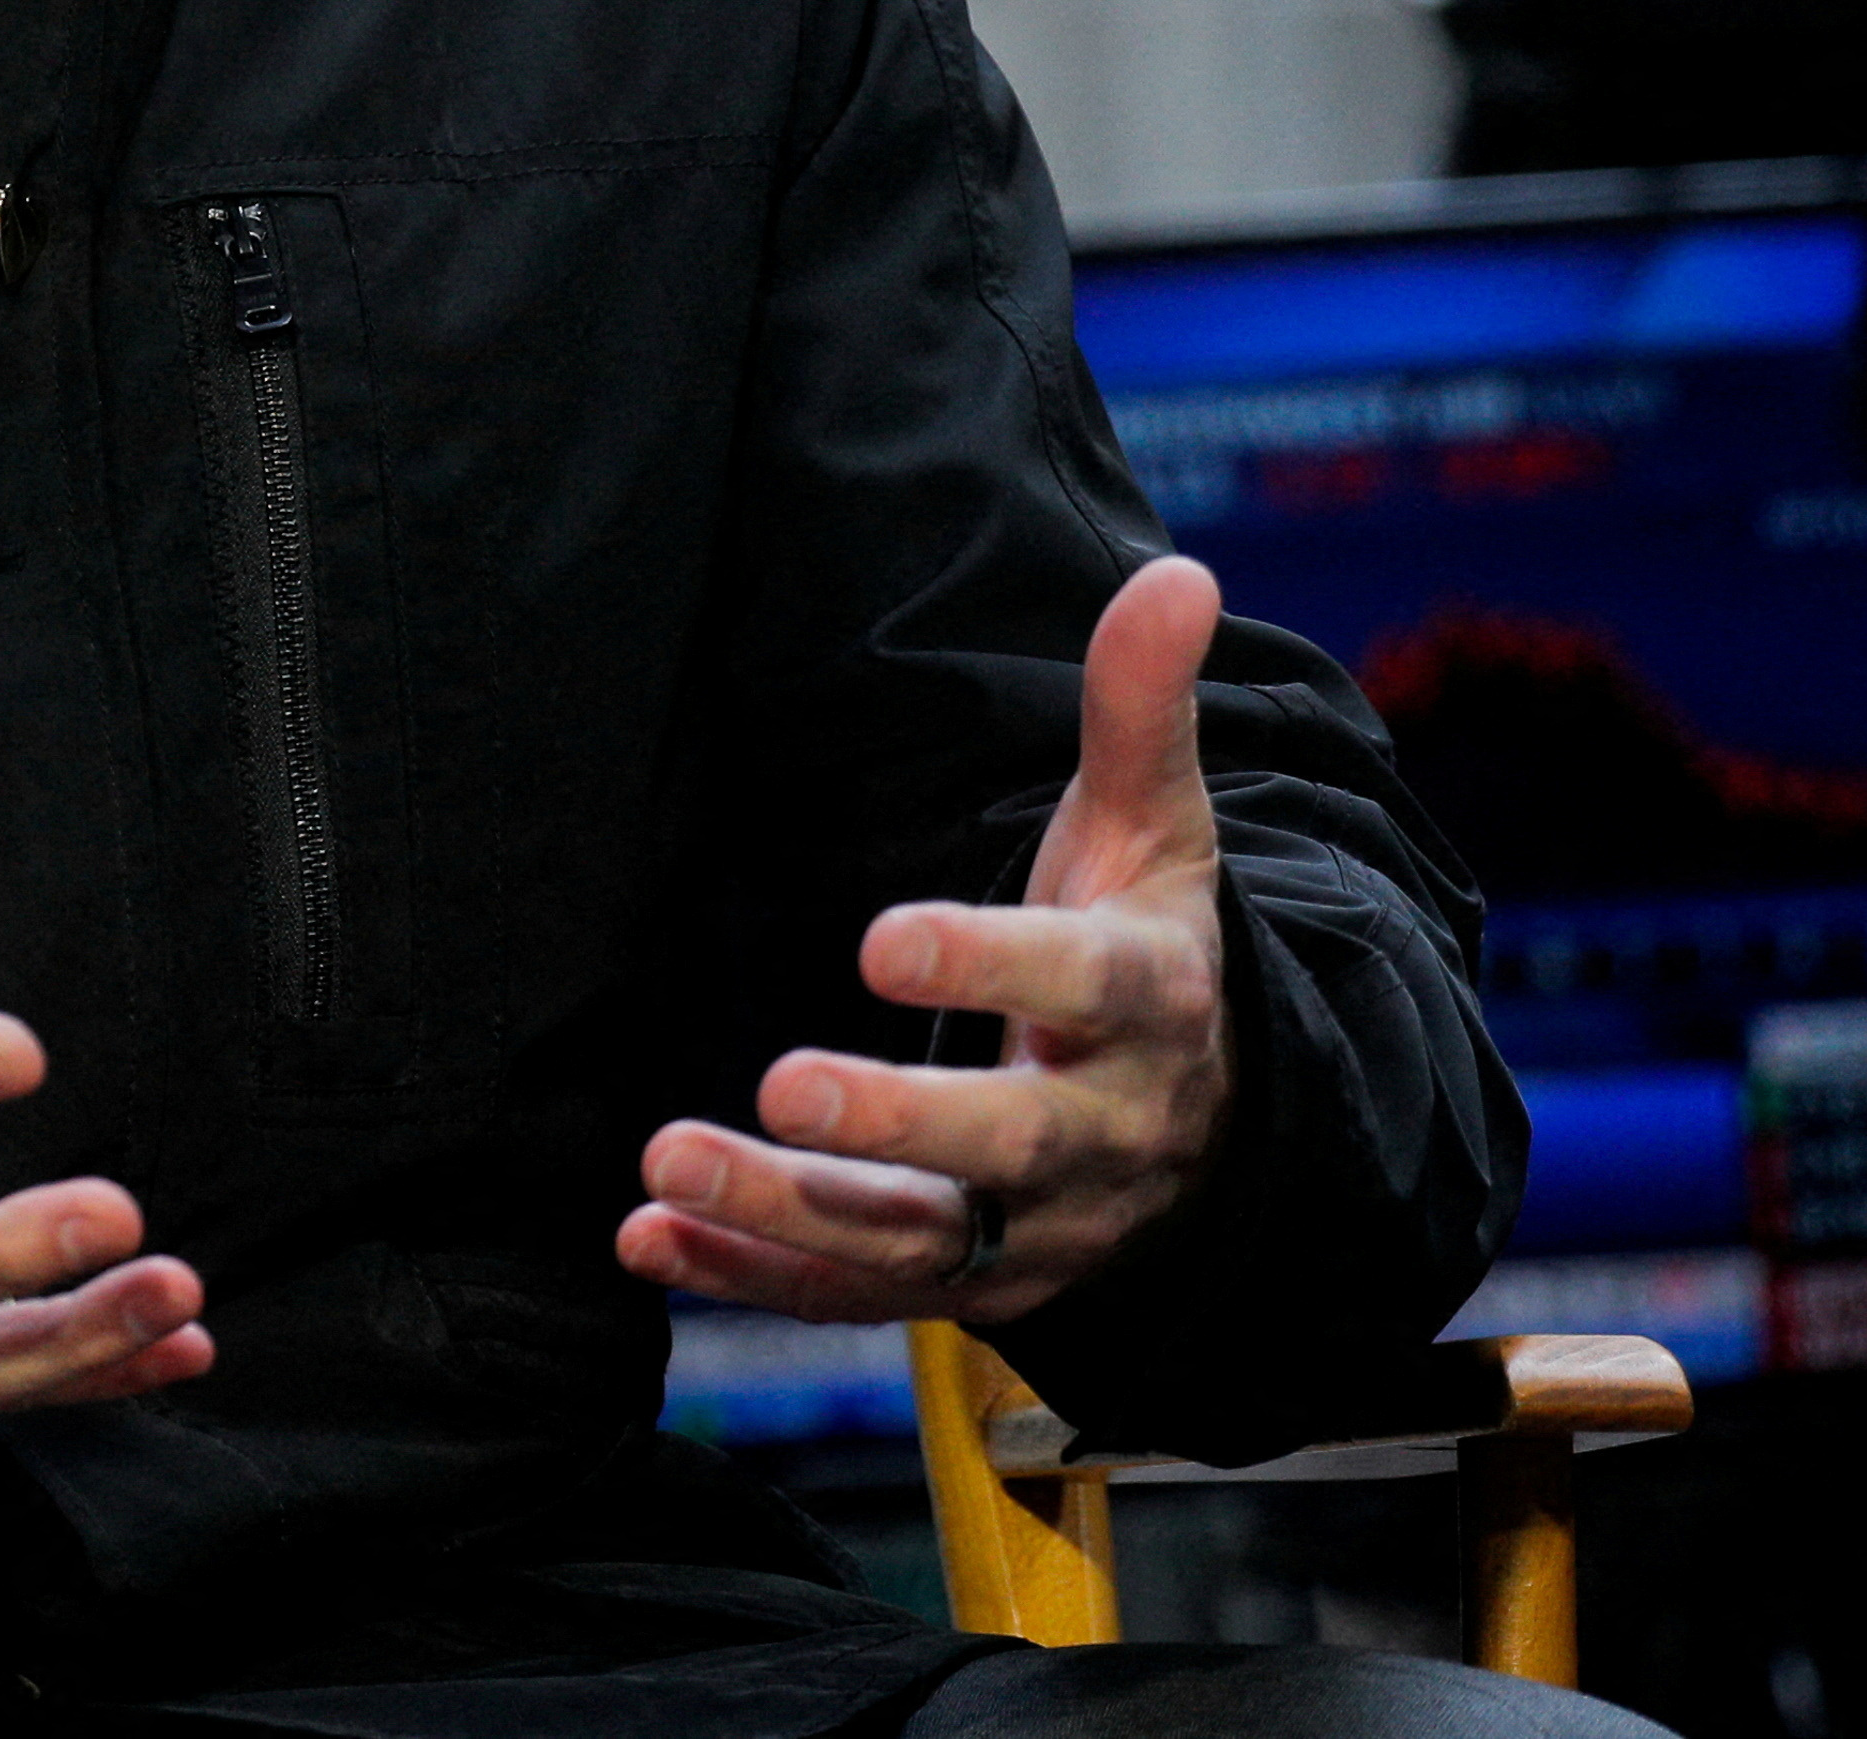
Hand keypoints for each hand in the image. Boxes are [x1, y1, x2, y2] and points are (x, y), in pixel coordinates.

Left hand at [623, 554, 1237, 1326]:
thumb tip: (1177, 571)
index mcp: (1151, 1004)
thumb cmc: (1149, 943)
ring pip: (917, 1240)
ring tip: (666, 1167)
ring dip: (786, 1213)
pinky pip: (860, 1295)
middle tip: (779, 1082)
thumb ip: (1141, 707)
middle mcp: (1103, 1132)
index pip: (1083, 985)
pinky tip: (650, 1240)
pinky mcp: (974, 1286)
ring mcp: (1039, 1227)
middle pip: (1005, 1143)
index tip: (882, 937)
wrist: (1215, 1129)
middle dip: (894, 1123)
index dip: (990, 963)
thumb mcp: (1156, 827)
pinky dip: (753, 1277)